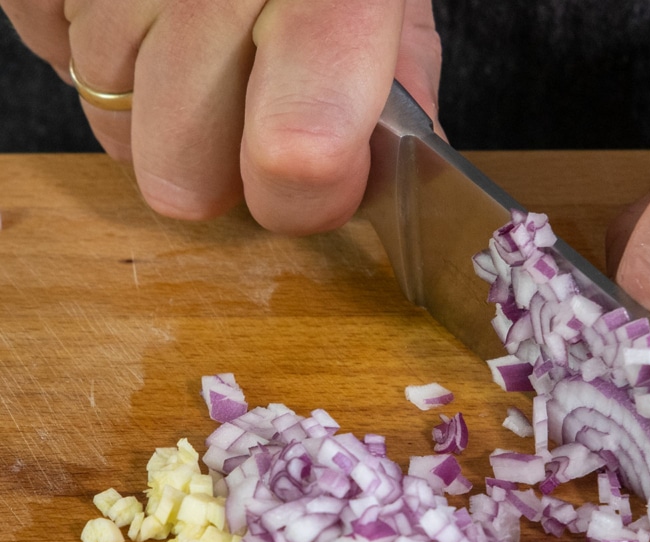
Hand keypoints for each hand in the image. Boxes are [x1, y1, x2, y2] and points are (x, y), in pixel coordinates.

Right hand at [2, 0, 441, 233]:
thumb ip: (396, 82)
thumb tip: (361, 184)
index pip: (299, 154)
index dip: (303, 199)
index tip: (308, 180)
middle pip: (179, 173)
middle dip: (214, 168)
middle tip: (240, 108)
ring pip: (109, 122)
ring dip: (150, 101)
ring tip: (190, 24)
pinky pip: (44, 51)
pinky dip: (83, 38)